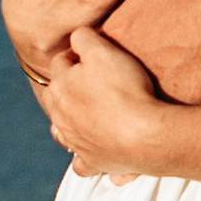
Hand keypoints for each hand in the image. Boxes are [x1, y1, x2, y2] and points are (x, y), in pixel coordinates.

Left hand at [41, 25, 171, 180]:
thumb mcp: (103, 51)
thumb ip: (84, 38)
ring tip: (86, 116)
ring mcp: (75, 141)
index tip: (96, 56)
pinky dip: (84, 159)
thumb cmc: (124, 90)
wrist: (144, 134)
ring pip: (61, 131)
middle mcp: (61, 116)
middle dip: (69, 88)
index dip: (77, 55)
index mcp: (60, 87)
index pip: (61, 63)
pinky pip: (81, 164)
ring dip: (69, 122)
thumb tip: (76, 36)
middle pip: (56, 96)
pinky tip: (94, 153)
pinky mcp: (92, 162)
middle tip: (93, 82)